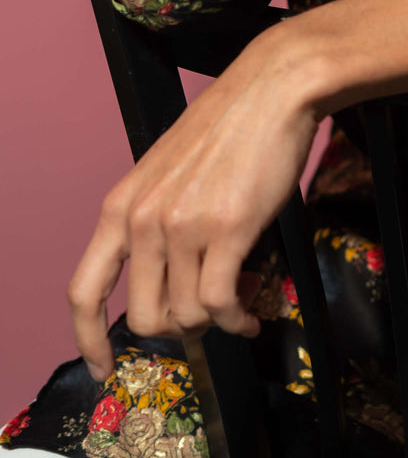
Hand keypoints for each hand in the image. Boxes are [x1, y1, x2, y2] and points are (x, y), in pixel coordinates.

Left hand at [68, 25, 320, 380]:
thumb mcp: (167, 171)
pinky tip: (252, 314)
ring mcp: (184, 225)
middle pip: (144, 317)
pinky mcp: (227, 229)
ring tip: (242, 301)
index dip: (88, 339)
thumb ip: (155, 220)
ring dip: (218, 321)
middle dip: (180, 328)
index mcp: (121, 206)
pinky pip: (222, 303)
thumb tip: (166, 280)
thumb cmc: (229, 126)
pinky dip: (239, 320)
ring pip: (188, 314)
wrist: (273, 89)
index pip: (83, 290)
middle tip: (210, 313)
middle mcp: (144, 220)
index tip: (102, 368)